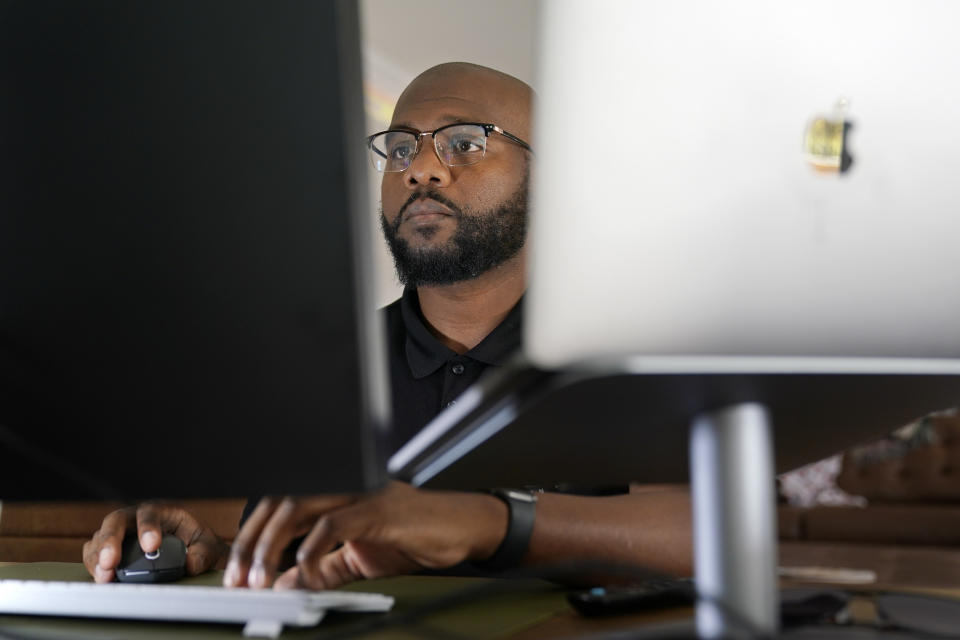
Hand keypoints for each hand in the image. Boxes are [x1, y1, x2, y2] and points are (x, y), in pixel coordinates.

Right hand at [82, 503, 227, 582]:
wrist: (189, 550)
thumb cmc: (196, 543)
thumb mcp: (207, 545)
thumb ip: (202, 554)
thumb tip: (190, 565)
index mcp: (162, 511)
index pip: (150, 513)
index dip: (148, 528)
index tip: (152, 547)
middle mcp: (136, 518)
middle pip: (116, 521)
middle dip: (111, 541)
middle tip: (110, 562)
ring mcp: (121, 533)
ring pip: (100, 537)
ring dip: (98, 557)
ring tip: (104, 577)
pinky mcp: (110, 549)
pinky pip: (94, 553)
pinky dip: (94, 566)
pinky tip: (101, 578)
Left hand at [224, 482, 507, 589]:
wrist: (463, 529)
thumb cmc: (417, 535)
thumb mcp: (360, 558)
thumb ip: (323, 568)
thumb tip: (286, 584)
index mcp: (334, 494)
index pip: (279, 506)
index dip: (251, 537)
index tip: (236, 572)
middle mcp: (343, 486)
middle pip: (280, 502)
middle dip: (251, 542)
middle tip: (240, 579)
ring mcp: (361, 493)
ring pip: (298, 507)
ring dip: (272, 545)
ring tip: (263, 578)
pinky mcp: (380, 508)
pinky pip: (335, 523)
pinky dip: (314, 548)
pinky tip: (306, 571)